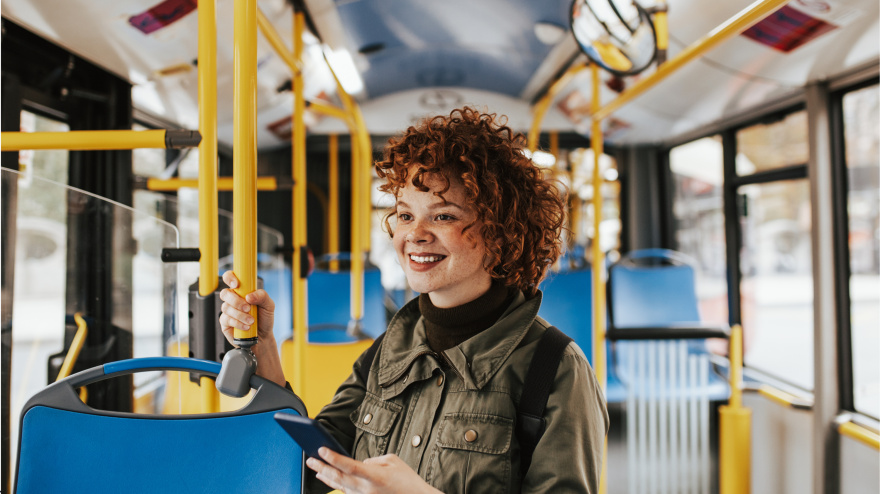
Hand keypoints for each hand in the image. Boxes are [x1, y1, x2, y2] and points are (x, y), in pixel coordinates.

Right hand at [218, 270, 275, 344]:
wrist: (263, 337)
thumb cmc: (264, 319)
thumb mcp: (269, 305)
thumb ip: (262, 296)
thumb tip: (249, 296)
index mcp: (242, 291)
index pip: (230, 278)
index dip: (230, 277)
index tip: (236, 284)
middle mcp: (233, 299)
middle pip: (225, 293)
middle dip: (236, 300)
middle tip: (248, 308)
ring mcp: (228, 311)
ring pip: (226, 307)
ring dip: (240, 314)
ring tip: (251, 321)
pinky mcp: (225, 323)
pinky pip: (227, 319)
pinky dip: (238, 323)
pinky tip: (246, 326)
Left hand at [306, 448, 441, 493]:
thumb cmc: (408, 481)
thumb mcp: (393, 462)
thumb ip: (373, 460)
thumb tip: (360, 463)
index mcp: (375, 477)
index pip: (350, 466)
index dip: (334, 458)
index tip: (322, 449)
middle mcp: (367, 489)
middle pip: (339, 478)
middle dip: (322, 468)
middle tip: (310, 459)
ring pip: (340, 486)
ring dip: (326, 476)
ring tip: (314, 467)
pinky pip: (346, 491)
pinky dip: (335, 484)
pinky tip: (327, 478)